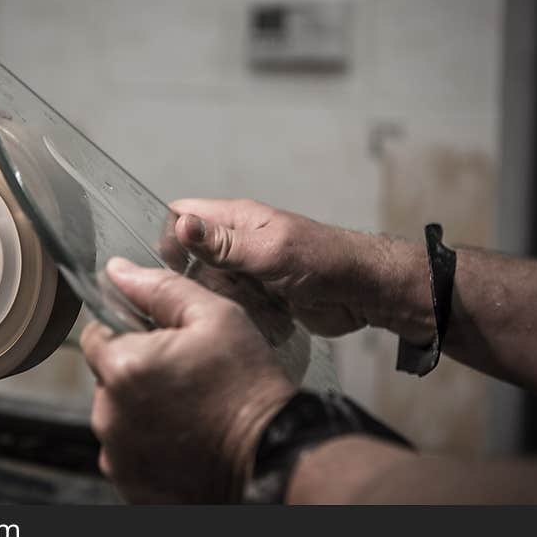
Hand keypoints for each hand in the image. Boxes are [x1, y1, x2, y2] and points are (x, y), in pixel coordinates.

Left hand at [81, 257, 294, 502]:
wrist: (272, 458)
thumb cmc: (248, 387)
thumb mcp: (215, 318)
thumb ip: (159, 289)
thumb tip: (118, 270)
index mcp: (123, 367)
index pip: (97, 336)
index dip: (128, 332)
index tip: (160, 342)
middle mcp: (109, 414)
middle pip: (107, 377)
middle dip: (136, 371)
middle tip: (183, 377)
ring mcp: (117, 454)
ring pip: (117, 415)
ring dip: (141, 408)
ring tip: (187, 409)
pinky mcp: (129, 483)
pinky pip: (127, 451)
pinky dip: (148, 443)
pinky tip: (183, 438)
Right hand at [171, 198, 414, 339]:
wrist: (365, 293)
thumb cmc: (323, 261)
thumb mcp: (268, 251)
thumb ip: (223, 243)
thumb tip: (181, 224)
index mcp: (236, 218)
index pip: (182, 215)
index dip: (171, 237)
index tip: (173, 267)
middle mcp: (237, 241)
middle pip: (191, 257)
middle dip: (196, 279)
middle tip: (213, 295)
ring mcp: (247, 270)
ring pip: (210, 285)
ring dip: (221, 301)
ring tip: (241, 308)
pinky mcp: (258, 295)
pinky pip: (232, 305)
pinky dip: (239, 315)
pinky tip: (253, 321)